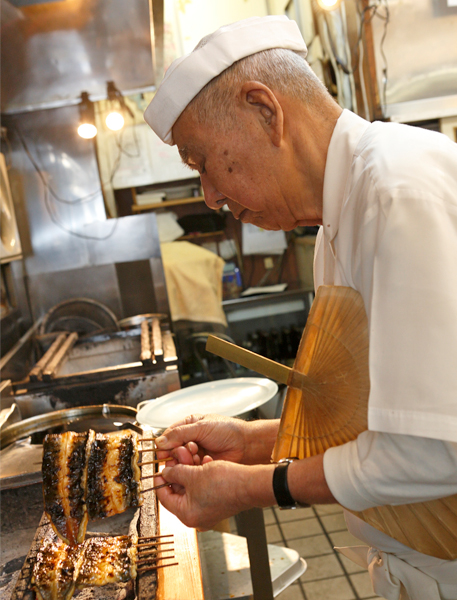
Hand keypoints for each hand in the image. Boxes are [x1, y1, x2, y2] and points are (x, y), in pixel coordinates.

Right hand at [155, 414, 278, 464]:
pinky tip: (202, 463)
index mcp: (189, 426)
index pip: (169, 436)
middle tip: (185, 453)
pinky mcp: (201, 466)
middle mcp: (191, 439)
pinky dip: (194, 468)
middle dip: (177, 453)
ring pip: (181, 461)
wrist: (246, 445)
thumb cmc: (227, 430)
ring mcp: (196, 453)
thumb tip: (160, 442)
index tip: (162, 452)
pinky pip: (190, 470)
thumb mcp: (201, 428)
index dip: (164, 444)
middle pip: (173, 450)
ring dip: (186, 461)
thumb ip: (180, 434)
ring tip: (196, 457)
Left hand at [155, 460, 274, 529]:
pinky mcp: (217, 504)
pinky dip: (201, 476)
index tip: (159, 470)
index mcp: (187, 514)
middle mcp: (196, 516)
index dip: (160, 481)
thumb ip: (175, 473)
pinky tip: (205, 463)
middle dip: (178, 472)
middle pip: (179, 492)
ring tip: (191, 456)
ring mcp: (207, 511)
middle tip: (176, 458)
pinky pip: (202, 489)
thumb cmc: (225, 483)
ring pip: (191, 488)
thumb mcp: (193, 474)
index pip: (164, 498)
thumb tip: (166, 472)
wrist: (249, 484)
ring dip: (190, 471)